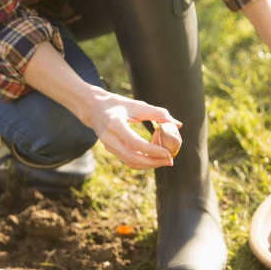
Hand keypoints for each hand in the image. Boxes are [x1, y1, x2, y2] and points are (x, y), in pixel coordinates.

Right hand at [22, 42, 179, 169]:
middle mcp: (109, 137)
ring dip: (149, 165)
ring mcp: (108, 145)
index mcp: (115, 124)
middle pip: (132, 157)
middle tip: (169, 160)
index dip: (152, 150)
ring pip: (130, 162)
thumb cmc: (118, 104)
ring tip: (164, 161)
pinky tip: (154, 159)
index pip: (135, 143)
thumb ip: (158, 113)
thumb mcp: (137, 105)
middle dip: (153, 162)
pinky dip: (142, 162)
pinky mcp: (110, 149)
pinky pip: (127, 160)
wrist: (93, 108)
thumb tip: (178, 125)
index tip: (168, 152)